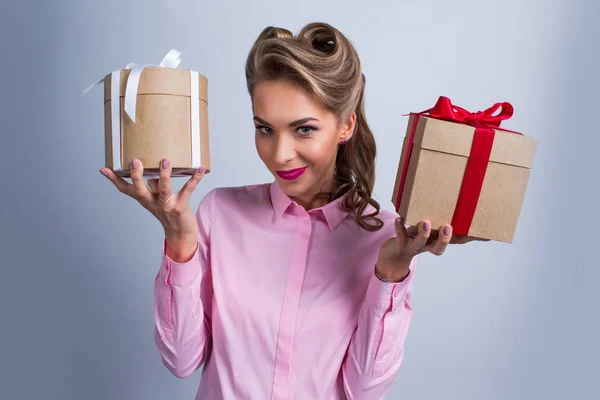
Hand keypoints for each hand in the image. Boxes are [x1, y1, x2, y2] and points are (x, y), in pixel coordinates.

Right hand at [100, 158, 206, 243]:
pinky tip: (200, 168)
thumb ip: (153, 184)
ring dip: (164, 175)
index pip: (125, 189)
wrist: (181, 234)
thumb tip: (153, 165)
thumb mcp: (156, 198)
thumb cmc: (168, 211)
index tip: (104, 169)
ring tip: (165, 161)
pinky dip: (195, 178)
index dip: (114, 180)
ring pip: (163, 190)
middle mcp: (152, 203)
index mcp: (144, 199)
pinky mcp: (181, 207)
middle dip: (136, 176)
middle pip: (140, 190)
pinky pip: (188, 190)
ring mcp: (166, 206)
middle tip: (134, 161)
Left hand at [375, 217, 489, 280]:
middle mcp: (428, 246)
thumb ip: (446, 223)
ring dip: (423, 233)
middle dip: (444, 239)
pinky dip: (400, 228)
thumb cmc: (417, 239)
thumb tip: (465, 214)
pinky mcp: (400, 243)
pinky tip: (400, 219)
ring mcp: (414, 246)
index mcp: (438, 242)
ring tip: (425, 222)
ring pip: (420, 242)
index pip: (457, 241)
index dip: (470, 238)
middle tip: (448, 227)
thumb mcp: (432, 231)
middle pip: (438, 248)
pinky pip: (400, 235)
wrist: (394, 256)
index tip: (484, 233)